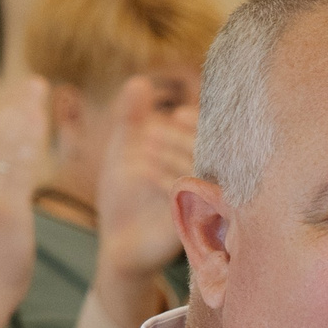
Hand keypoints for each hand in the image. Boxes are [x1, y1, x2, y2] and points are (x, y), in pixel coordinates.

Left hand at [94, 74, 198, 280]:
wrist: (118, 246)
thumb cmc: (125, 198)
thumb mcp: (123, 152)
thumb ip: (131, 119)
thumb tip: (140, 82)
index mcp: (193, 162)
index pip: (208, 135)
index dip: (198, 122)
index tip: (176, 115)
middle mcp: (205, 182)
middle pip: (208, 151)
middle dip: (180, 139)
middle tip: (151, 133)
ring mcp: (203, 204)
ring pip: (201, 171)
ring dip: (173, 156)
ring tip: (143, 149)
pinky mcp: (196, 226)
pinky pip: (193, 199)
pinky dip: (169, 182)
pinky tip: (145, 174)